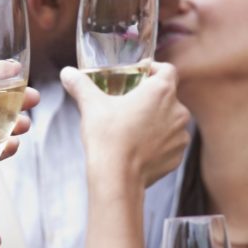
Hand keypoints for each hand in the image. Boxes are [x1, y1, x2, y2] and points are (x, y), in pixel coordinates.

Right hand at [61, 62, 190, 186]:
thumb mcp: (91, 106)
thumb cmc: (107, 137)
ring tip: (133, 128)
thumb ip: (81, 85)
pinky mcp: (177, 156)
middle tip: (129, 104)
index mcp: (162, 91)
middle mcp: (178, 111)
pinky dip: (158, 142)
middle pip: (168, 96)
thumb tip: (67, 73)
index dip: (154, 70)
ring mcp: (180, 135)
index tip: (139, 76)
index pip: (167, 70)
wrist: (117, 178)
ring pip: (170, 120)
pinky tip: (139, 147)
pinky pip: (170, 143)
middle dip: (151, 99)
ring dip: (156, 121)